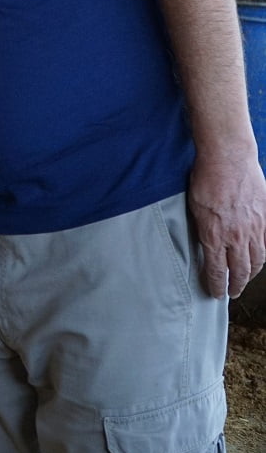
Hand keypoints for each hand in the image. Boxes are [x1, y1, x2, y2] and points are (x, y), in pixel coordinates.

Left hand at [188, 150, 265, 297]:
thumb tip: (204, 242)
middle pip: (239, 269)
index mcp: (214, 235)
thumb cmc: (205, 178)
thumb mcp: (194, 207)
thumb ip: (201, 228)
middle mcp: (236, 236)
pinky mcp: (264, 217)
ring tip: (244, 279)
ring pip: (257, 259)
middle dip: (235, 285)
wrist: (229, 158)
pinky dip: (262, 255)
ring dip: (250, 273)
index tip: (215, 293)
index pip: (216, 270)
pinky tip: (257, 258)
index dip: (216, 285)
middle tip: (231, 293)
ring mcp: (254, 227)